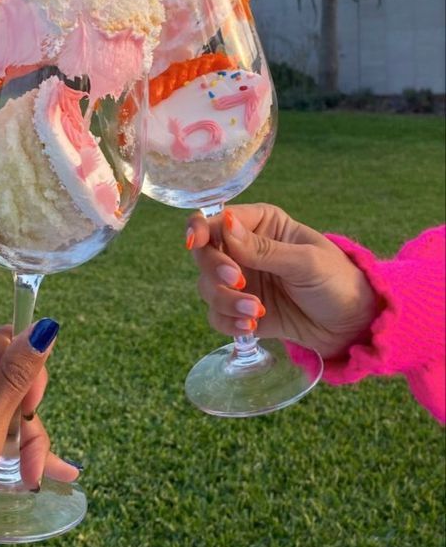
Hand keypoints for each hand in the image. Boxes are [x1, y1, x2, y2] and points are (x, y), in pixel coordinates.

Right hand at [187, 204, 378, 360]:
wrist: (352, 324)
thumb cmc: (338, 280)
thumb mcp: (306, 261)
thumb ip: (263, 248)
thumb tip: (224, 225)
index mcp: (261, 224)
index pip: (217, 220)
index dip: (201, 229)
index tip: (195, 243)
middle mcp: (245, 250)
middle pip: (205, 254)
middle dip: (216, 270)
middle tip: (239, 282)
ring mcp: (242, 281)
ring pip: (207, 287)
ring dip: (226, 301)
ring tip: (256, 312)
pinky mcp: (242, 310)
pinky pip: (217, 315)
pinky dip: (228, 321)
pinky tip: (250, 326)